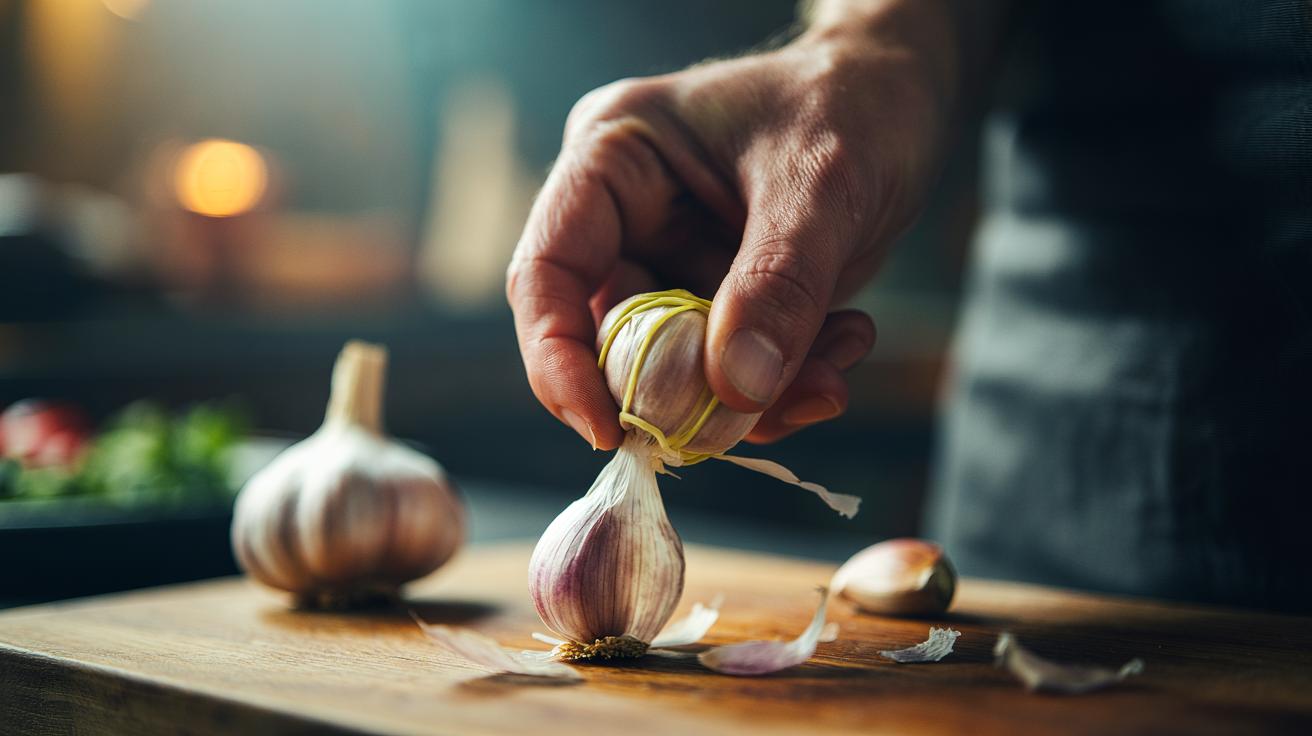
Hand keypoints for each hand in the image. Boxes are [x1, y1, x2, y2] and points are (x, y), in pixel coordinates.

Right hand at [507, 17, 950, 449]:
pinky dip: (787, 382)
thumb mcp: (822, 183)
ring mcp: (674, 264)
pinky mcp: (722, 300)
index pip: (546, 273)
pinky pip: (733, 372)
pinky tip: (846, 344)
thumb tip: (737, 392)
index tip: (607, 431)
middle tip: (760, 410)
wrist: (906, 98)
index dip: (558, 360)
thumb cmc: (852, 102)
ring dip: (756, 396)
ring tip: (833, 371)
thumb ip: (780, 285)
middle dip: (686, 395)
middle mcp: (629, 220)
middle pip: (612, 341)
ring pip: (679, 373)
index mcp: (613, 161)